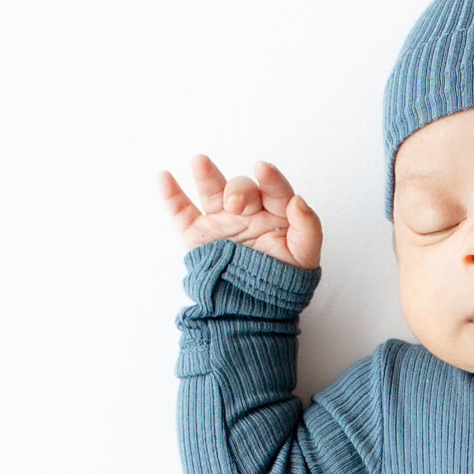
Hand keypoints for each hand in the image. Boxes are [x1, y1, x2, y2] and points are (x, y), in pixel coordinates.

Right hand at [158, 153, 322, 267]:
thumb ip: (308, 228)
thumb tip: (298, 201)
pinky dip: (171, 194)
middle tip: (235, 205)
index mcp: (274, 215)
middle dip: (239, 191)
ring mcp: (221, 221)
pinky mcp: (198, 234)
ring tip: (200, 162)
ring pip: (212, 191)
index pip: (274, 190)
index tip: (263, 170)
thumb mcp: (304, 258)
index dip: (270, 179)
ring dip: (206, 175)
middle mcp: (247, 213)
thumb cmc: (282, 282)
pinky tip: (165, 176)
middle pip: (242, 189)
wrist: (251, 311)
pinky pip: (182, 211)